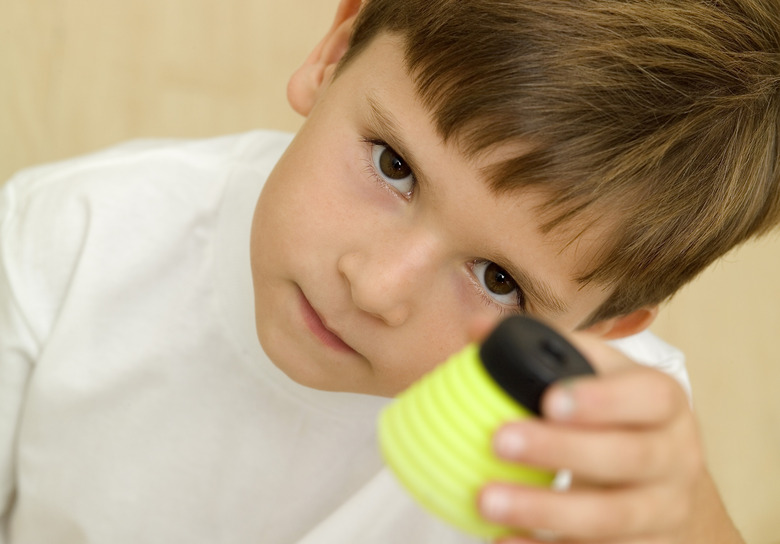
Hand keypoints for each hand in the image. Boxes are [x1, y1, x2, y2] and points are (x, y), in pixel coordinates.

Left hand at [477, 332, 710, 543]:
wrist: (667, 487)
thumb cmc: (620, 417)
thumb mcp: (597, 375)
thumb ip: (545, 349)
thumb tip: (478, 330)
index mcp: (663, 403)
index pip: (648, 396)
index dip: (602, 400)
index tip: (549, 399)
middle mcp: (674, 457)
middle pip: (628, 456)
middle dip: (562, 450)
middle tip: (500, 441)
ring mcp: (662, 510)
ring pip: (613, 517)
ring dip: (547, 510)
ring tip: (487, 501)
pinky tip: (505, 542)